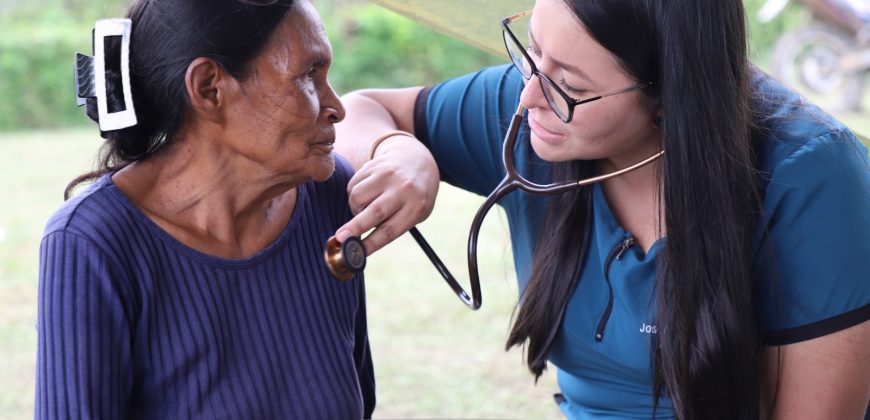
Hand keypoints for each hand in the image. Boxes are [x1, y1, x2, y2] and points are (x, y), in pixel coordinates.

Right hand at [335, 135, 439, 254]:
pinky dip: (353, 194)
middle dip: (355, 227)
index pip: (390, 230)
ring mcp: (387, 175)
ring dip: (354, 208)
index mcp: (417, 206)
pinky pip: (353, 185)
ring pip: (357, 196)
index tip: (358, 253)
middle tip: (340, 238)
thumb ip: (392, 225)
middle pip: (374, 212)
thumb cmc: (414, 195)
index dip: (372, 243)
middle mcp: (403, 189)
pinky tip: (366, 194)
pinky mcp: (374, 165)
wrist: (416, 159)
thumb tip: (361, 242)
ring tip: (364, 209)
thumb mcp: (415, 212)